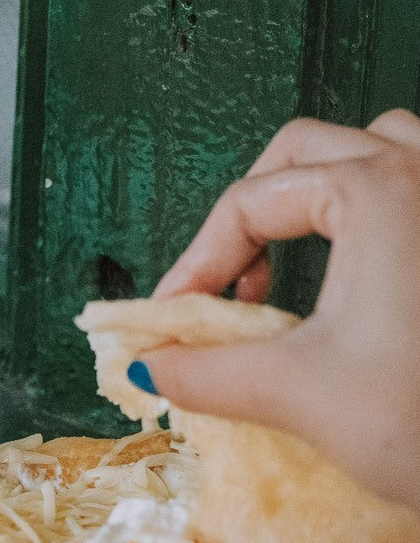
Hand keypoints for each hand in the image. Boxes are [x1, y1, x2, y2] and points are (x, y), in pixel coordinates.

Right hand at [141, 109, 419, 513]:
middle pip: (304, 151)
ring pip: (373, 148)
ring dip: (315, 191)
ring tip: (289, 256)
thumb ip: (207, 373)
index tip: (174, 313)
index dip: (196, 259)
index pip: (249, 204)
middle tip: (228, 278)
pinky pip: (412, 184)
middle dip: (250, 210)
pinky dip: (367, 209)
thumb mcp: (301, 394)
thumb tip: (149, 365)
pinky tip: (358, 271)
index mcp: (379, 189)